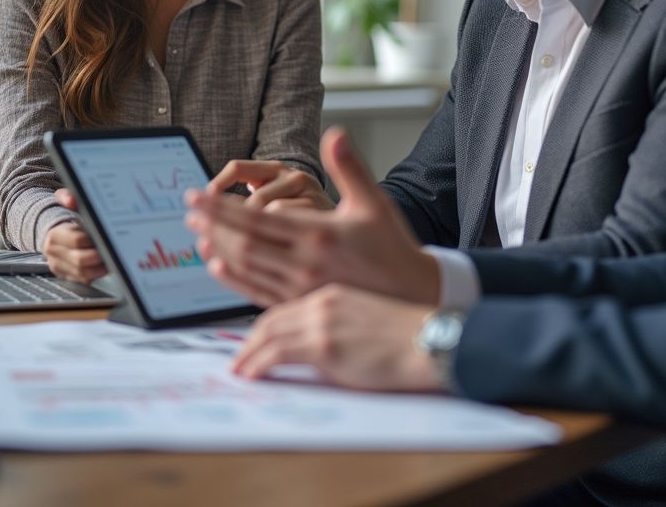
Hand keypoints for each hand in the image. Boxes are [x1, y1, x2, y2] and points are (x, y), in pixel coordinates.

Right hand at [42, 189, 105, 282]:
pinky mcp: (68, 277)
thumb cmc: (68, 219)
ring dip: (101, 267)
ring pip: (83, 273)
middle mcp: (54, 253)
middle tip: (114, 250)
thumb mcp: (66, 202)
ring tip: (114, 258)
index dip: (93, 239)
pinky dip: (98, 273)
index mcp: (55, 235)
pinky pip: (85, 279)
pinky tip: (109, 264)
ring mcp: (60, 267)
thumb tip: (70, 199)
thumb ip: (68, 196)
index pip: (77, 240)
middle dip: (99, 255)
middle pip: (80, 259)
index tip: (106, 236)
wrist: (56, 234)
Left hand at [185, 126, 440, 306]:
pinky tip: (218, 266)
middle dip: (212, 226)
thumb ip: (350, 167)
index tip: (195, 196)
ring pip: (246, 269)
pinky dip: (233, 278)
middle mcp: (304, 264)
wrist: (408, 290)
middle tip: (189, 213)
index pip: (256, 219)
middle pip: (243, 244)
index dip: (221, 207)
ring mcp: (300, 288)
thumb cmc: (391, 244)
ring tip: (198, 234)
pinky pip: (256, 292)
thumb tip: (336, 133)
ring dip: (217, 250)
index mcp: (318, 235)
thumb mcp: (374, 200)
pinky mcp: (300, 303)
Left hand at [233, 284, 438, 390]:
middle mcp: (322, 300)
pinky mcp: (324, 345)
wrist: (428, 340)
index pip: (287, 305)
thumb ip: (340, 321)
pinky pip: (277, 353)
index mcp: (334, 290)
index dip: (265, 324)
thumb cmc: (407, 334)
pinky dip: (257, 364)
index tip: (253, 340)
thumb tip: (320, 348)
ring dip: (246, 352)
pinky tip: (250, 374)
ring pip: (267, 332)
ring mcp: (322, 321)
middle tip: (237, 355)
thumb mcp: (368, 314)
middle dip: (248, 337)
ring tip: (238, 369)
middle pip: (271, 316)